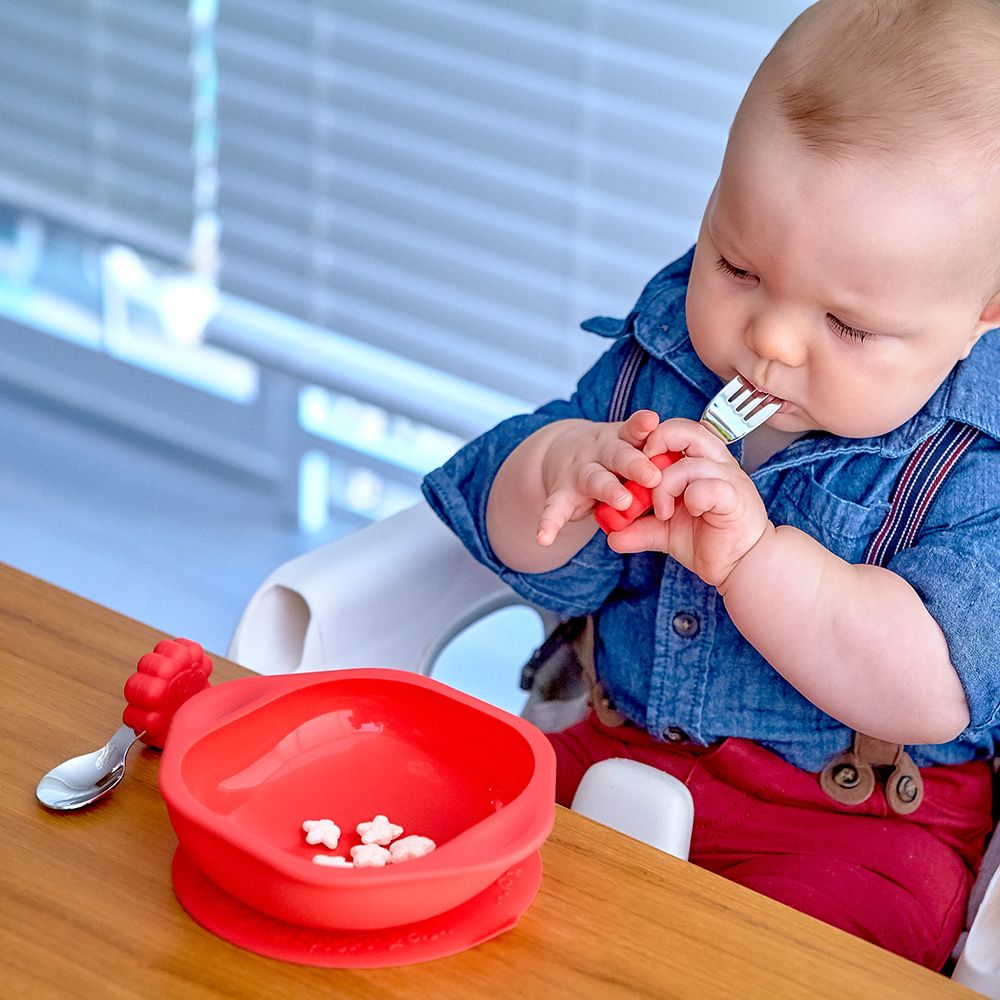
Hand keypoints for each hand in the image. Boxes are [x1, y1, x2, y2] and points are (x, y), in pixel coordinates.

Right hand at [535, 410, 665, 545]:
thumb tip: (697, 468)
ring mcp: (580, 472)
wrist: (562, 453)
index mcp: (622, 440)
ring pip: (594, 479)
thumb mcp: (629, 447)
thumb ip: (655, 456)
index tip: (654, 424)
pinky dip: (548, 522)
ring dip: (607, 490)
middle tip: (653, 475)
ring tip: (621, 501)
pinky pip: (554, 508)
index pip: (635, 431)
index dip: (643, 428)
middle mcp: (600, 452)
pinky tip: (543, 537)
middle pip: (619, 455)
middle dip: (635, 464)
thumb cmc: (610, 455)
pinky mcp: (561, 494)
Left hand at [606, 418, 772, 589]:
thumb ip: (639, 529)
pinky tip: (691, 513)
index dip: (653, 437)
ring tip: (661, 512)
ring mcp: (728, 478)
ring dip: (666, 487)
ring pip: (690, 463)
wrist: (741, 566)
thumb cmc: (707, 541)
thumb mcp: (664, 532)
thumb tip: (611, 535)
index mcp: (700, 462)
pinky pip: (710, 486)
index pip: (677, 431)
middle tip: (643, 475)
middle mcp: (716, 463)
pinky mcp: (735, 498)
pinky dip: (692, 498)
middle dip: (658, 444)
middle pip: (688, 430)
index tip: (633, 461)